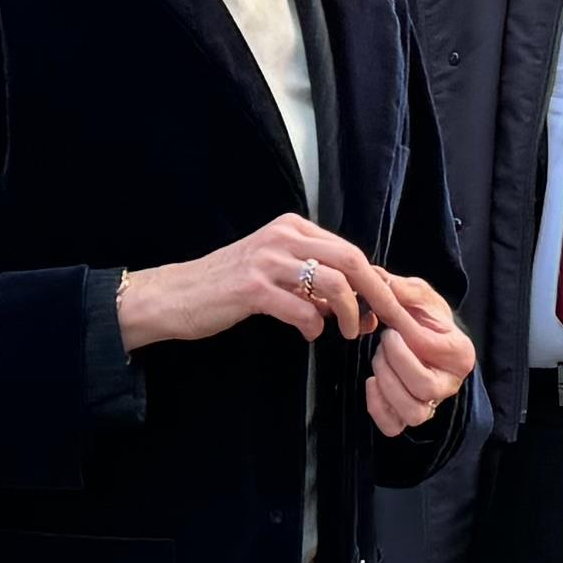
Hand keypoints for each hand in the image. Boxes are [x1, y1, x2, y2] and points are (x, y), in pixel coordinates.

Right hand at [117, 214, 400, 352]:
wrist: (175, 296)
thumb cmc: (228, 287)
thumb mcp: (276, 272)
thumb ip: (314, 280)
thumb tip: (357, 301)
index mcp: (292, 228)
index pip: (349, 250)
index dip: (374, 281)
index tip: (386, 307)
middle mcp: (282, 237)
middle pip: (351, 260)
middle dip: (375, 294)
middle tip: (383, 320)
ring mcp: (267, 260)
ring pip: (333, 283)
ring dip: (350, 313)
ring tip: (349, 332)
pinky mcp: (253, 288)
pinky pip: (302, 309)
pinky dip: (314, 326)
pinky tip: (310, 334)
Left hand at [361, 274, 472, 434]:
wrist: (427, 338)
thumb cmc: (425, 317)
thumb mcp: (419, 296)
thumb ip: (401, 289)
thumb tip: (376, 278)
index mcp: (461, 353)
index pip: (429, 346)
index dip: (403, 332)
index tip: (391, 320)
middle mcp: (450, 384)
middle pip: (423, 386)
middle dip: (394, 361)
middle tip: (385, 340)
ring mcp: (431, 404)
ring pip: (412, 411)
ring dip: (387, 383)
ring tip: (379, 359)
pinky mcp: (408, 416)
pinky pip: (393, 426)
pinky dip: (377, 406)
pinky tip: (372, 382)